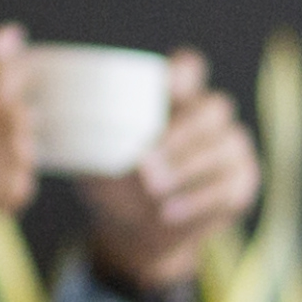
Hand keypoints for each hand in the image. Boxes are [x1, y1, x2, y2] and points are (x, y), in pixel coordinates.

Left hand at [78, 49, 259, 295]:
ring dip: (187, 168)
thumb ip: (88, 141)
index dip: (184, 72)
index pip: (189, 68)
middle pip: (212, 108)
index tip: (168, 85)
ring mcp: (230, 147)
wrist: (136, 232)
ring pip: (225, 146)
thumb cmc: (113, 183)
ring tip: (153, 191)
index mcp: (173, 99)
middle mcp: (207, 116)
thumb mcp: (93, 160)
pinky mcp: (241, 182)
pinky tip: (169, 211)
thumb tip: (60, 127)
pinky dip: (198, 199)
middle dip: (181, 136)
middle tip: (146, 165)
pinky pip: (229, 185)